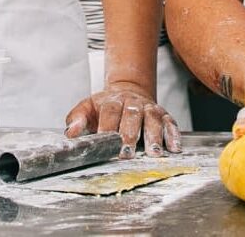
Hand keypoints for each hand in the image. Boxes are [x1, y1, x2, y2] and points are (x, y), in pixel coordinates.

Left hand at [64, 82, 180, 158]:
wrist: (128, 92)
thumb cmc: (105, 107)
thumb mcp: (87, 108)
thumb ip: (77, 119)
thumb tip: (71, 134)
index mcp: (112, 100)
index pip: (110, 112)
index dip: (107, 126)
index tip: (104, 142)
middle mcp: (133, 102)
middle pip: (132, 115)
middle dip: (130, 134)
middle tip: (126, 153)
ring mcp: (149, 108)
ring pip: (153, 119)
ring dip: (154, 136)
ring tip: (153, 153)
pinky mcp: (163, 114)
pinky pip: (170, 122)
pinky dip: (173, 134)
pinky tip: (174, 147)